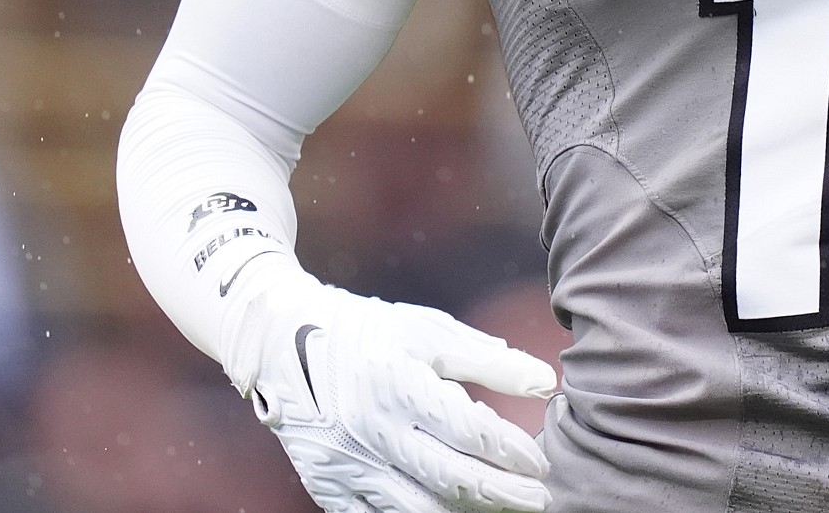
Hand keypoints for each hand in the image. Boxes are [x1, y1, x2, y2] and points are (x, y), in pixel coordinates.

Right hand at [234, 270, 556, 512]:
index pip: (469, 431)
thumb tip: (547, 383)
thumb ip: (489, 362)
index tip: (540, 463)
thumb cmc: (368, 333)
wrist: (281, 344)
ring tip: (501, 511)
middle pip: (449, 477)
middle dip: (501, 494)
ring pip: (417, 508)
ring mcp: (346, 463)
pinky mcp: (328, 485)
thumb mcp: (428, 333)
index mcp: (396, 383)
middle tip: (538, 500)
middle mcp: (370, 429)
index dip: (511, 451)